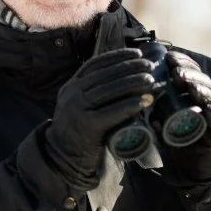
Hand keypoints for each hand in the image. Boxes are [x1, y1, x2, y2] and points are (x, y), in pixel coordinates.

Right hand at [44, 48, 154, 188]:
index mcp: (71, 85)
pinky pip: (110, 112)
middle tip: (149, 66)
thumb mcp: (78, 105)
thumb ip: (93, 92)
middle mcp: (72, 94)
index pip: (95, 64)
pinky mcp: (86, 126)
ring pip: (108, 90)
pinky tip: (141, 102)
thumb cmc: (77, 130)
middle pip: (104, 75)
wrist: (61, 156)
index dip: (118, 57)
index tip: (137, 53)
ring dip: (132, 83)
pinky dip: (127, 106)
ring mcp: (77, 109)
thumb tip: (124, 78)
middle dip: (129, 67)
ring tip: (149, 80)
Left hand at [159, 51, 210, 187]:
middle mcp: (210, 101)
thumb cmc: (185, 142)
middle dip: (189, 73)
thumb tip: (142, 111)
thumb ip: (157, 118)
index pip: (192, 72)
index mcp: (196, 94)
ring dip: (201, 90)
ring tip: (190, 86)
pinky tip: (208, 110)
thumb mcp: (167, 126)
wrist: (203, 167)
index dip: (182, 62)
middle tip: (175, 71)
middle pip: (202, 81)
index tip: (168, 57)